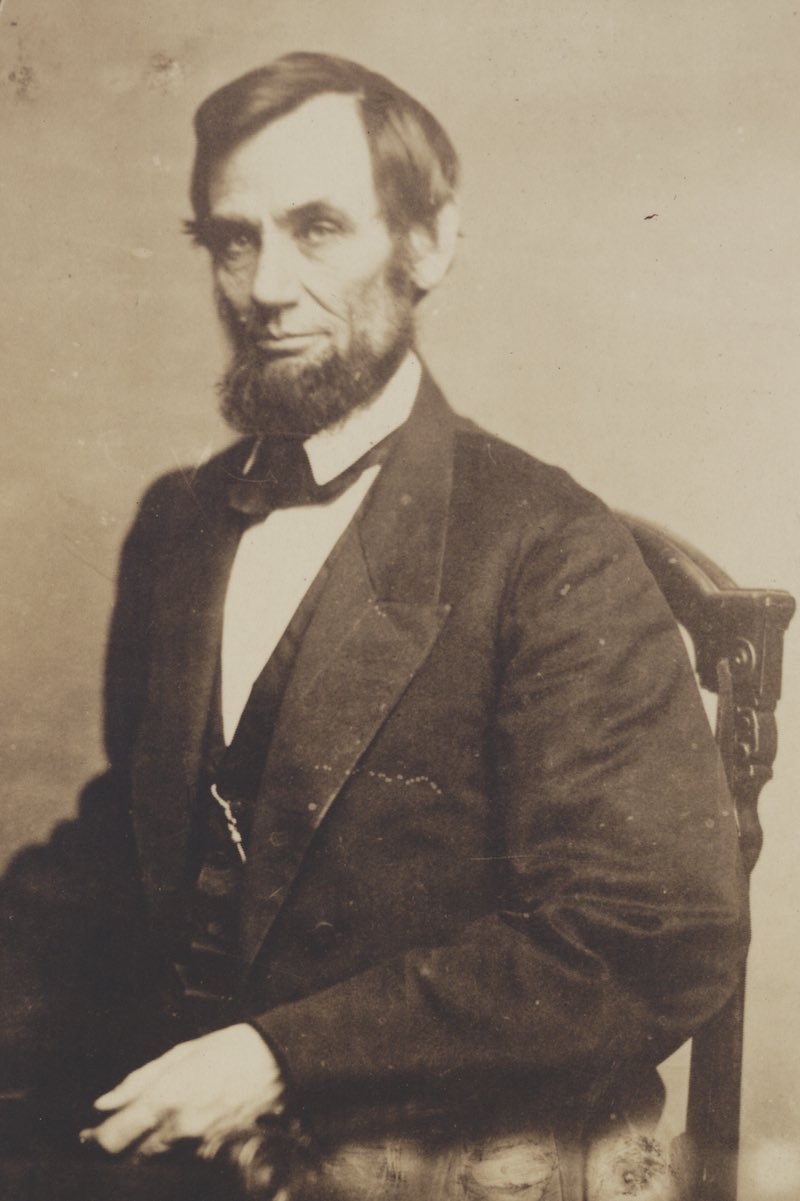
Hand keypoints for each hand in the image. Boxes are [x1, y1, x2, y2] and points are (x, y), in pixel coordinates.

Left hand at [80, 1023, 284, 1156]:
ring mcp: (198, 1146)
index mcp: (165, 1098)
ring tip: (155, 1123)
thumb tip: (104, 1103)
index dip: (96, 1139)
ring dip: (147, 1148)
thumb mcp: (180, 1053)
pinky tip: (183, 1127)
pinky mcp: (216, 1154)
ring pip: (157, 1160)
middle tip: (119, 1130)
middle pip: (132, 1156)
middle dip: (121, 1146)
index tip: (89, 1135)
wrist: (278, 1061)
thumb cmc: (228, 1049)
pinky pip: (183, 1158)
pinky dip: (175, 1148)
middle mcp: (178, 1128)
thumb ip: (138, 1080)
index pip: (113, 1138)